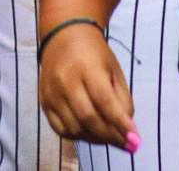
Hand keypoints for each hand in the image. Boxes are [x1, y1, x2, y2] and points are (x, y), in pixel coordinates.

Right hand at [39, 24, 137, 149]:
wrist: (63, 36)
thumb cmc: (95, 53)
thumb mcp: (114, 71)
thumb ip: (122, 100)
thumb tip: (127, 132)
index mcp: (87, 67)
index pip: (104, 101)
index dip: (120, 123)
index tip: (134, 139)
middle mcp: (65, 80)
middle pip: (88, 117)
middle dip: (110, 136)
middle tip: (125, 143)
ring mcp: (52, 92)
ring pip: (74, 128)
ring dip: (95, 138)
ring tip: (108, 136)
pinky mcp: (44, 102)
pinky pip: (60, 129)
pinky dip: (78, 136)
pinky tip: (89, 132)